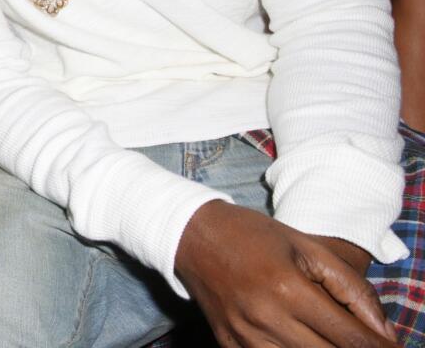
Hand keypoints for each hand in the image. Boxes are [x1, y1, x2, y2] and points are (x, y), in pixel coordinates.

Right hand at [175, 201, 396, 347]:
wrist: (190, 235)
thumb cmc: (252, 235)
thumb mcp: (307, 247)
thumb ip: (351, 288)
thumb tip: (382, 333)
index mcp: (287, 288)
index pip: (349, 338)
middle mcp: (265, 318)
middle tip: (355, 340)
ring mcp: (244, 337)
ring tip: (322, 334)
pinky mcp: (229, 346)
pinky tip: (295, 337)